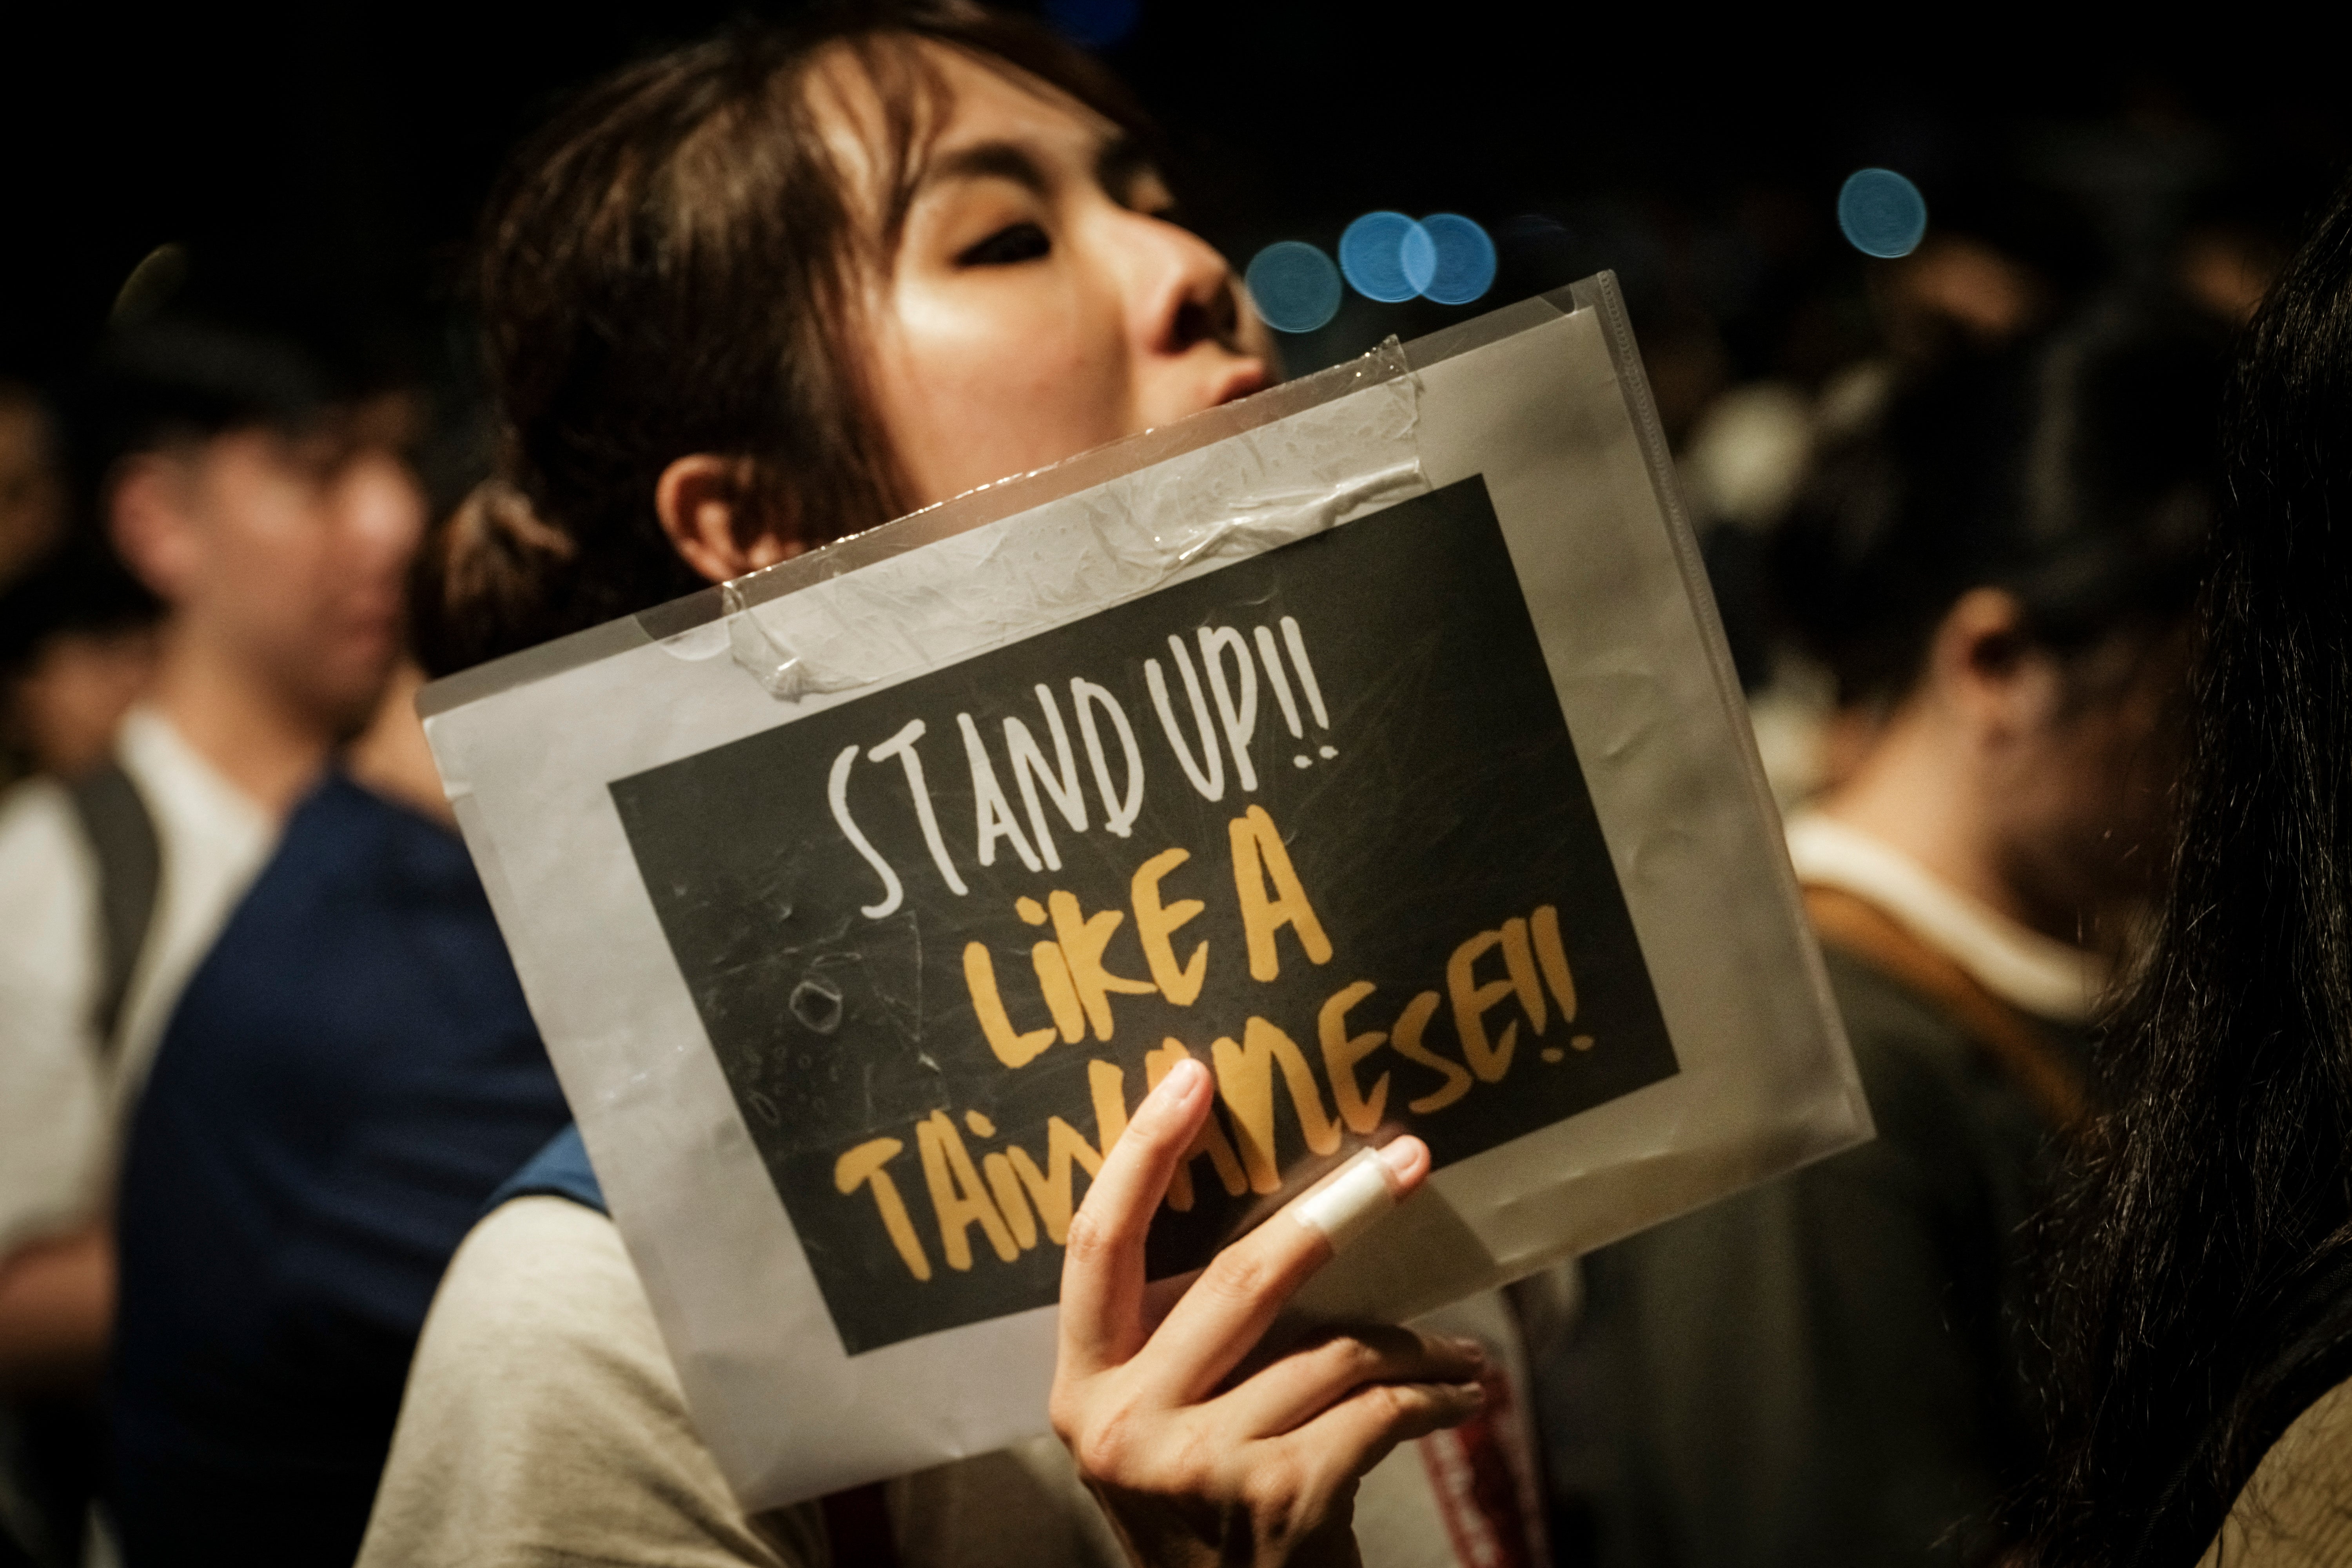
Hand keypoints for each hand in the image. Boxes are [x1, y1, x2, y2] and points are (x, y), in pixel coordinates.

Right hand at [1050, 1057, 1485, 1567]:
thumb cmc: (1214, 1507)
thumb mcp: (1165, 1421)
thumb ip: (1183, 1338)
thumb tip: (1273, 1209)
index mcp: (1082, 1386)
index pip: (1095, 1244)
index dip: (1140, 1153)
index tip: (1192, 1075)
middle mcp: (1120, 1425)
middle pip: (1239, 1277)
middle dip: (1338, 1210)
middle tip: (1408, 1161)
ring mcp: (1195, 1464)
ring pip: (1331, 1349)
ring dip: (1413, 1345)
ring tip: (1455, 1353)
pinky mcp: (1276, 1497)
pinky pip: (1378, 1409)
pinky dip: (1434, 1399)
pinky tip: (1461, 1397)